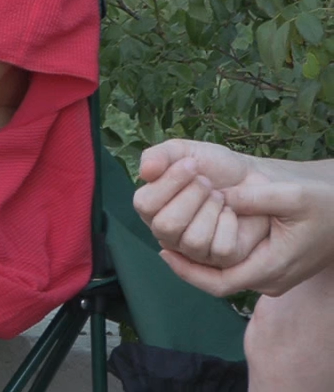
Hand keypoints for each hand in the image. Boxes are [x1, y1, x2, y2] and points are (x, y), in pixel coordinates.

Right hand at [135, 139, 276, 268]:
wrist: (252, 178)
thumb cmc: (214, 166)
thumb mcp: (184, 151)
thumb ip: (160, 155)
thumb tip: (144, 171)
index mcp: (152, 207)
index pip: (144, 205)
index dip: (168, 183)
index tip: (192, 164)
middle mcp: (167, 232)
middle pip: (166, 226)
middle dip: (192, 197)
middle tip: (207, 182)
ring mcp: (193, 249)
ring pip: (193, 241)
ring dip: (211, 210)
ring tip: (220, 196)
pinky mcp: (222, 258)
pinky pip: (220, 249)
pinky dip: (229, 223)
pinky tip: (230, 212)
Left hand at [160, 176, 333, 296]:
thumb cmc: (325, 206)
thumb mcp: (293, 196)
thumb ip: (256, 198)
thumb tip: (222, 196)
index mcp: (272, 268)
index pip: (219, 283)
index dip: (188, 270)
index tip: (163, 250)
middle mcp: (270, 280)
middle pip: (217, 281)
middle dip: (188, 263)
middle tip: (161, 240)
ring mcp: (272, 277)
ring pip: (225, 275)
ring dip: (200, 258)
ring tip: (174, 235)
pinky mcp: (272, 267)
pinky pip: (235, 267)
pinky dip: (214, 253)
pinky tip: (198, 230)